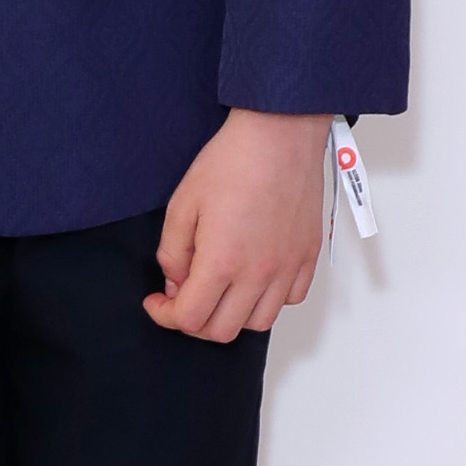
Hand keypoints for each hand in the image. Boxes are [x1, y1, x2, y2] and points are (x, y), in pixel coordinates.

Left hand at [146, 110, 329, 341]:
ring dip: (231, 315)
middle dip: (194, 321)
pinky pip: (290, 300)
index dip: (165, 315)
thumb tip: (176, 285)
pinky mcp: (308, 256)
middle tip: (183, 297)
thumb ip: (172, 254)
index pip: (189, 318)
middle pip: (222, 330)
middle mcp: (258, 273)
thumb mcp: (181, 206)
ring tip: (218, 291)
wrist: (279, 135)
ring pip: (258, 323)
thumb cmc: (231, 163)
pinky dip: (267, 301)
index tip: (157, 302)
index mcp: (222, 262)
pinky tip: (251, 279)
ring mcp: (287, 267)